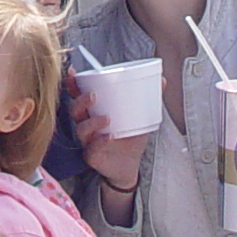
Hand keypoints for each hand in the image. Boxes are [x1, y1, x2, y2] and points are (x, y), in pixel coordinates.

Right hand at [67, 71, 146, 197]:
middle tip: (94, 96)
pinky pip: (91, 149)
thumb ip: (148, 98)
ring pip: (81, 129)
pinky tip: (110, 136)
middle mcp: (87, 124)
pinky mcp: (92, 156)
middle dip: (81, 101)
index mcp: (93, 110)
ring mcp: (88, 141)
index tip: (72, 73)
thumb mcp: (140, 115)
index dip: (72, 84)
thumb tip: (163, 81)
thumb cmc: (129, 135)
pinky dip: (100, 142)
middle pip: (75, 110)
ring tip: (107, 119)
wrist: (130, 164)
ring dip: (92, 122)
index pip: (78, 95)